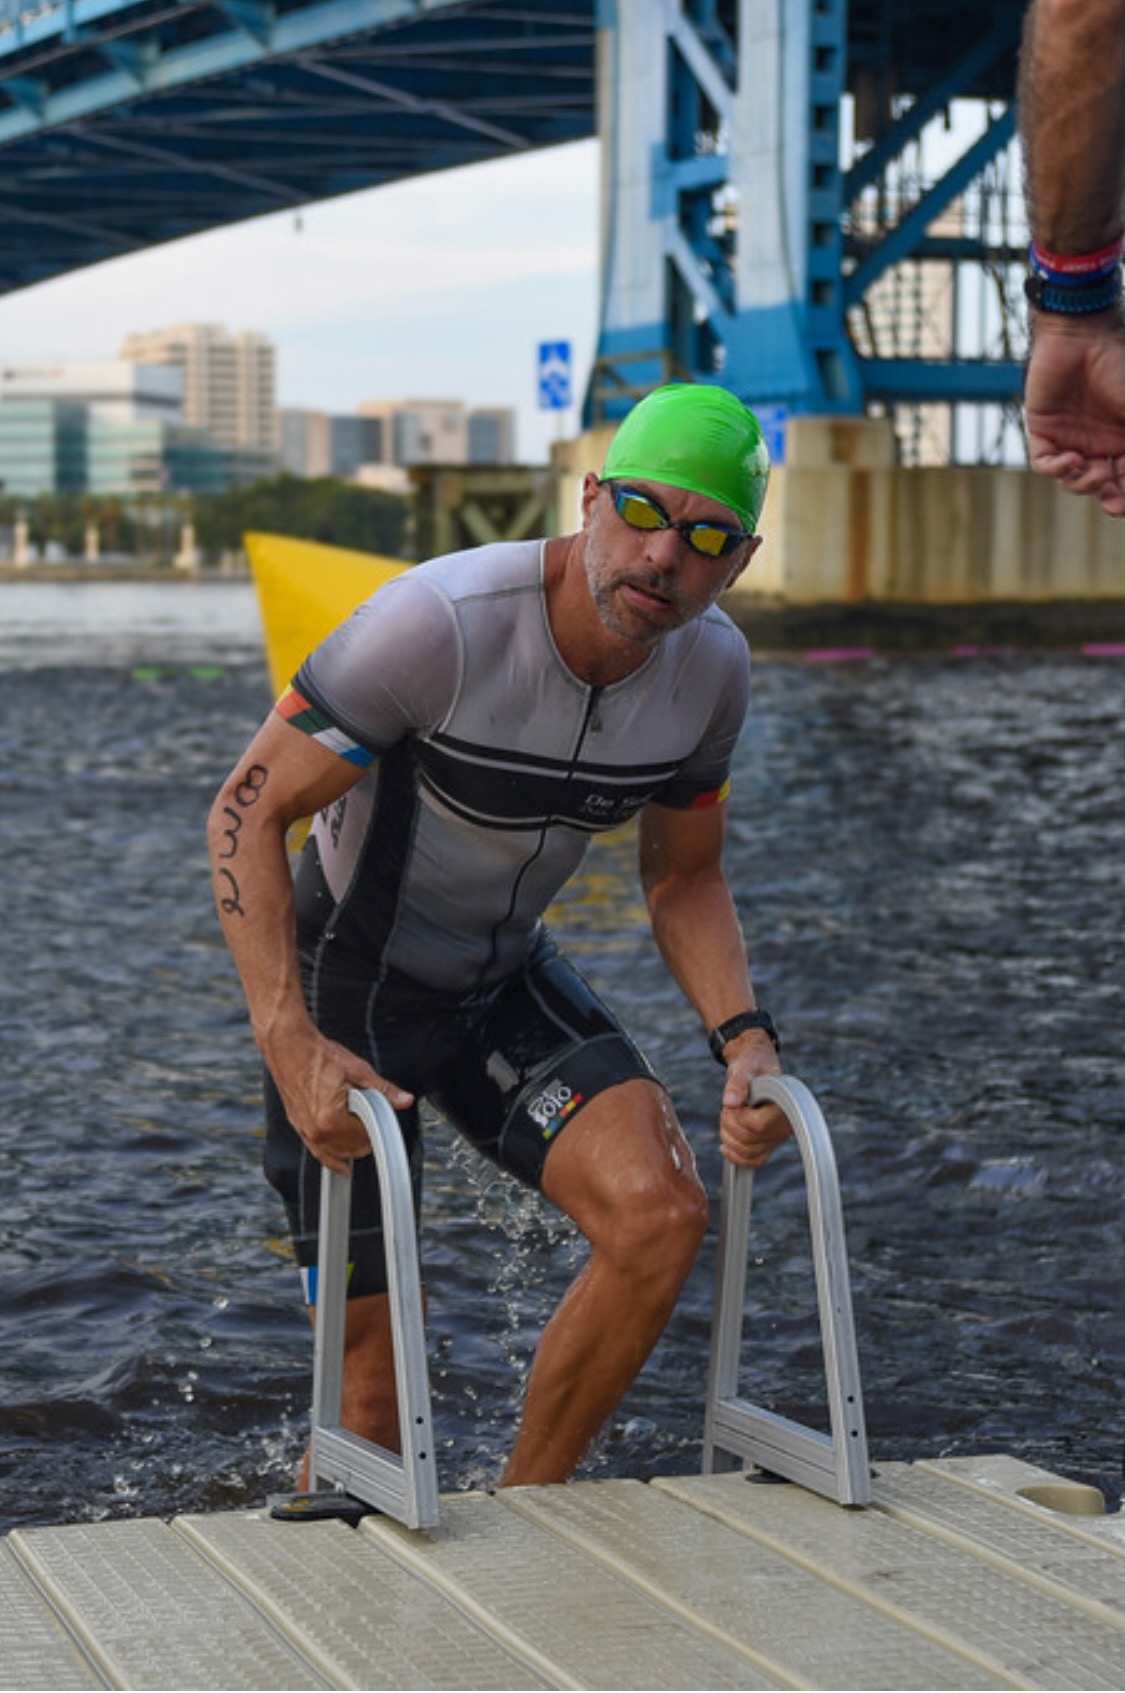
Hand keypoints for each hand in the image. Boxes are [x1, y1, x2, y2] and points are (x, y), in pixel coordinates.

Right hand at [267, 1028, 413, 1174]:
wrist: (288, 1047)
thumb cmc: (317, 1056)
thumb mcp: (358, 1070)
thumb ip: (383, 1090)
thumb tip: (403, 1099)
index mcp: (331, 1119)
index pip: (366, 1140)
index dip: (378, 1130)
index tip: (382, 1121)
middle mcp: (316, 1131)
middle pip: (351, 1151)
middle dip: (365, 1138)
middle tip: (370, 1118)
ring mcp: (305, 1132)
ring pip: (335, 1155)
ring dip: (350, 1146)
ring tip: (357, 1126)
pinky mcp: (298, 1127)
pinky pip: (319, 1151)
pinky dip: (332, 1153)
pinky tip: (340, 1156)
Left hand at [717, 1031, 790, 1168]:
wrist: (755, 1067)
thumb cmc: (752, 1065)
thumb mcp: (744, 1067)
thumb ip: (737, 1082)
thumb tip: (730, 1101)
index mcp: (784, 1105)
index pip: (758, 1125)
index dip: (739, 1118)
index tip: (734, 1104)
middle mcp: (784, 1125)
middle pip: (749, 1141)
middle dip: (729, 1125)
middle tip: (728, 1108)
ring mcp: (777, 1137)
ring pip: (748, 1153)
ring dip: (729, 1138)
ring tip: (728, 1118)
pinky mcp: (768, 1143)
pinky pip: (753, 1160)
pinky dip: (736, 1156)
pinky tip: (726, 1146)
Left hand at [1024, 310, 1124, 516]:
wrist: (1081, 334)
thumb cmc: (1117, 364)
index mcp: (1123, 437)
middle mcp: (1098, 442)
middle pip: (1102, 484)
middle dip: (1109, 497)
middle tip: (1112, 504)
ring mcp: (1070, 438)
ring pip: (1074, 479)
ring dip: (1085, 483)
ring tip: (1096, 471)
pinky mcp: (1043, 431)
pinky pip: (1046, 464)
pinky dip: (1057, 469)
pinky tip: (1070, 460)